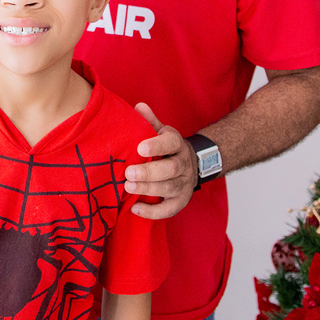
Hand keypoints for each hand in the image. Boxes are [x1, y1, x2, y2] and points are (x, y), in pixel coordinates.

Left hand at [124, 103, 197, 219]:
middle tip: (128, 173)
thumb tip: (139, 106)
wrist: (191, 165)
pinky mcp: (180, 201)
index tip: (140, 148)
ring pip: (170, 188)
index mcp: (178, 144)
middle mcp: (184, 164)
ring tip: (128, 187)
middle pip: (172, 169)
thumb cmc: (167, 148)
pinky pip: (169, 209)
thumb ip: (149, 122)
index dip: (157, 145)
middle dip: (149, 172)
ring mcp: (184, 184)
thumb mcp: (160, 132)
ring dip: (149, 189)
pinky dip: (153, 212)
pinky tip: (135, 209)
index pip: (171, 143)